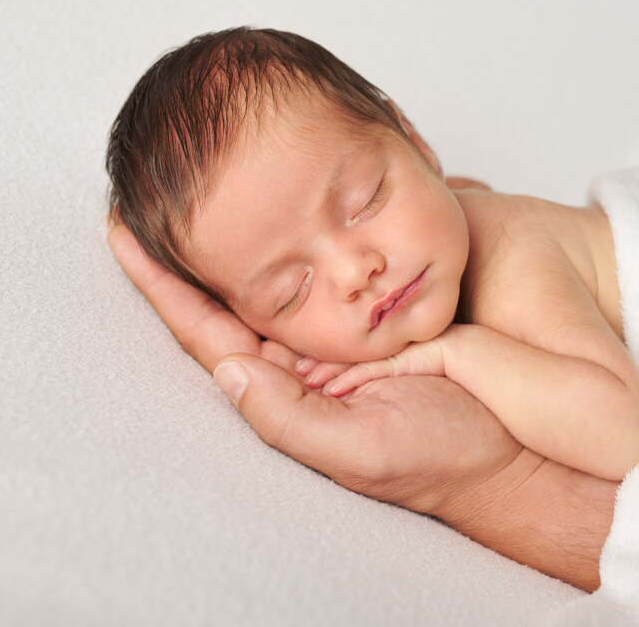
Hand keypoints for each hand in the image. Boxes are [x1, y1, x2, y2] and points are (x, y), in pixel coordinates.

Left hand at [107, 223, 519, 512]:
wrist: (516, 447)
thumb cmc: (441, 459)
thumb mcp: (361, 450)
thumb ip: (288, 418)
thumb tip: (224, 368)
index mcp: (284, 389)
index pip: (207, 331)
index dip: (162, 285)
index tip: (122, 232)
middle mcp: (301, 356)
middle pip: (227, 292)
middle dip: (187, 247)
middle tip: (149, 186)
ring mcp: (338, 328)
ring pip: (274, 270)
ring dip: (239, 230)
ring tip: (202, 179)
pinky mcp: (379, 304)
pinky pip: (330, 263)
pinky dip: (309, 231)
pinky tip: (290, 197)